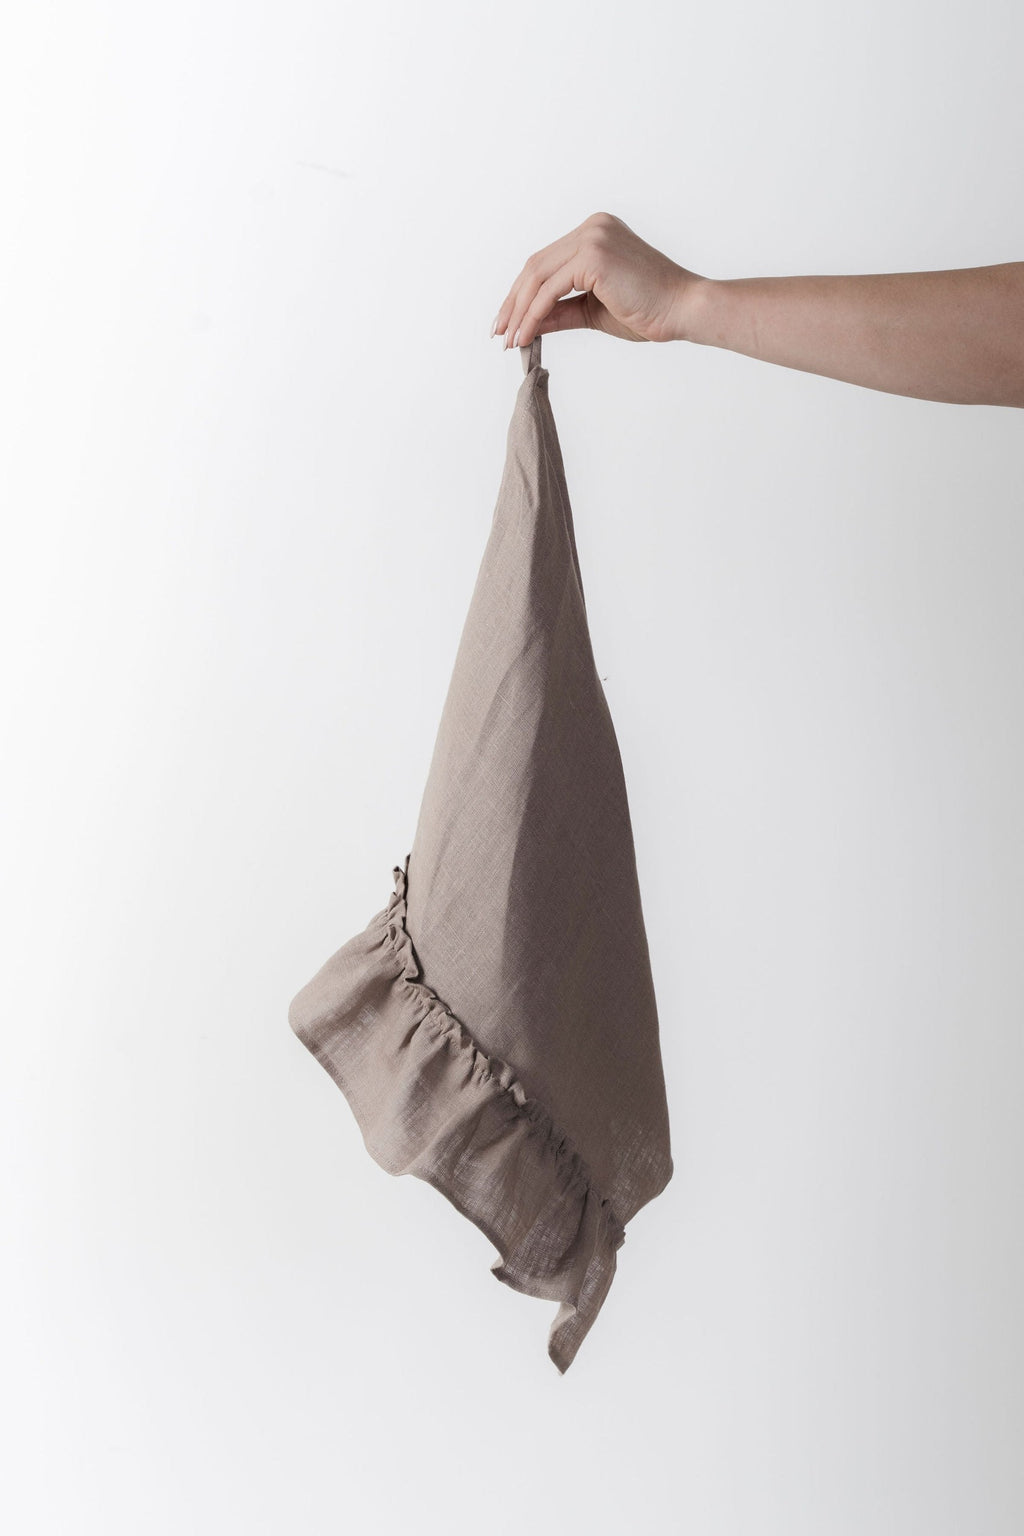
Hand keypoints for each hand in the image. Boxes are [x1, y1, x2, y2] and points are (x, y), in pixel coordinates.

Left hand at [491, 211, 704, 348]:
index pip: (546, 262)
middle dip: (513, 302)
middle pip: (536, 265)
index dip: (522, 294)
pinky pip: (551, 288)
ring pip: (538, 275)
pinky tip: (526, 335)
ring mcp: (592, 236)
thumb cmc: (649, 311)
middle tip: (499, 334)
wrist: (684, 310)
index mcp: (595, 232)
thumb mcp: (593, 311)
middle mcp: (592, 227)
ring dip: (519, 311)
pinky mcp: (594, 255)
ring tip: (509, 340)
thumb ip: (560, 311)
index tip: (508, 323)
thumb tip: (528, 323)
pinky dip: (534, 313)